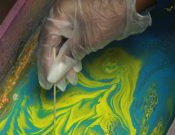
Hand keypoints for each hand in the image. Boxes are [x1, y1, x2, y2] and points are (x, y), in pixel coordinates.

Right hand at [37, 0, 151, 90]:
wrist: (130, 3)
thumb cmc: (107, 18)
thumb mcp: (86, 41)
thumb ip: (68, 58)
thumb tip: (54, 75)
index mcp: (56, 18)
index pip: (45, 46)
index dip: (45, 67)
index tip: (47, 85)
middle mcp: (60, 19)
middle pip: (52, 47)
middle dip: (57, 68)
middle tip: (61, 86)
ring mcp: (71, 22)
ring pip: (63, 47)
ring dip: (66, 64)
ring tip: (72, 80)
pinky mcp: (81, 26)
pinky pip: (72, 43)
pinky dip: (74, 56)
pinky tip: (77, 67)